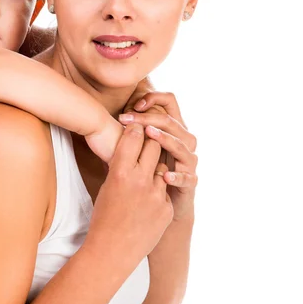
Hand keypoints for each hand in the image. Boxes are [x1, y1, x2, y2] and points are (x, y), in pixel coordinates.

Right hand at [84, 123, 173, 270]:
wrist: (112, 250)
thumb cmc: (103, 216)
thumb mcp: (107, 185)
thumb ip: (119, 166)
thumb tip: (126, 147)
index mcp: (120, 172)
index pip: (133, 137)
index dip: (135, 128)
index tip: (136, 124)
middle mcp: (139, 180)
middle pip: (153, 145)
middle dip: (151, 140)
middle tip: (149, 136)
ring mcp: (156, 194)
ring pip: (162, 167)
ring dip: (156, 167)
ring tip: (146, 172)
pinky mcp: (166, 208)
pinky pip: (164, 190)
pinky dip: (157, 191)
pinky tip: (147, 201)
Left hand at [119, 92, 197, 221]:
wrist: (158, 204)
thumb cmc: (146, 171)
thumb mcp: (137, 147)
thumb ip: (131, 131)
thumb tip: (111, 115)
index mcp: (172, 129)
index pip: (170, 102)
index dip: (154, 98)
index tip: (133, 104)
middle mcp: (183, 141)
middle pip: (172, 122)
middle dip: (149, 118)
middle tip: (127, 118)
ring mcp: (188, 161)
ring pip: (182, 145)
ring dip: (165, 139)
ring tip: (150, 135)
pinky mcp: (191, 182)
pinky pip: (188, 177)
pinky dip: (177, 176)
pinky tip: (165, 176)